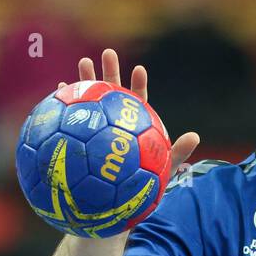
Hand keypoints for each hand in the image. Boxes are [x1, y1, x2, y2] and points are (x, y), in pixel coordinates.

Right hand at [59, 48, 200, 174]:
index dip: (139, 85)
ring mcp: (94, 128)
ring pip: (90, 101)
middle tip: (108, 53)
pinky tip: (60, 90)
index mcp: (133, 127)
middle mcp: (113, 123)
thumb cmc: (140, 186)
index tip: (139, 69)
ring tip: (84, 62)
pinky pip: (70, 119)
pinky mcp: (78, 137)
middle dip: (110, 71)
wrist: (114, 202)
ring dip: (86, 80)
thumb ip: (178, 153)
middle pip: (113, 93)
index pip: (138, 101)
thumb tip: (195, 137)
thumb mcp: (162, 170)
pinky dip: (65, 104)